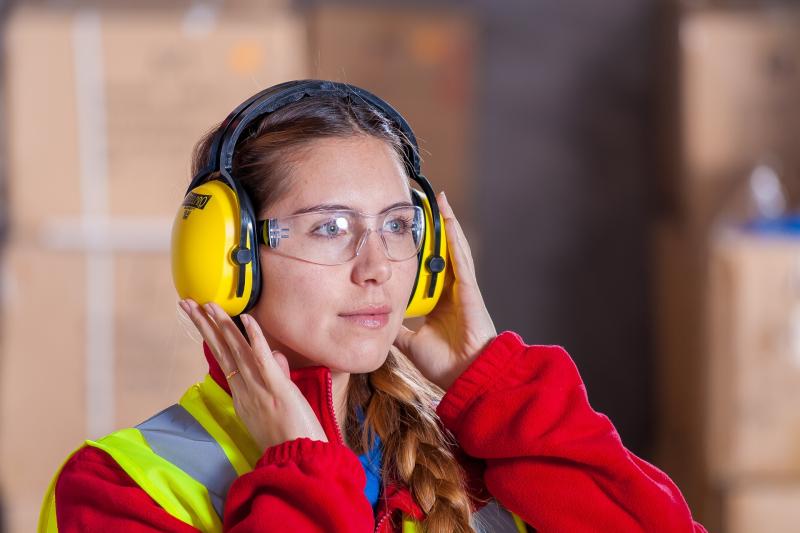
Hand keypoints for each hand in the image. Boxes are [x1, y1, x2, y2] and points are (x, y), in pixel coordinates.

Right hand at [179, 299, 327, 451]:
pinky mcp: (277, 389)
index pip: (223, 358)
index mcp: (242, 395)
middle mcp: (245, 390)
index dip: (210, 335)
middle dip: (203, 325)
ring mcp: (259, 389)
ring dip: (222, 325)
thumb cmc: (290, 436)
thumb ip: (275, 376)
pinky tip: (246, 319)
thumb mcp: (277, 404)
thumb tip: (276, 356)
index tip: (199, 316)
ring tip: (207, 305)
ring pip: (236, 351)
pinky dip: (255, 338)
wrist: (299, 460)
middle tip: (187, 303)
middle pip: (221, 350)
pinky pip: (263, 359)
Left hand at [393, 191, 496, 390]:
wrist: (466, 377)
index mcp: (439, 302)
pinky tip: (448, 220)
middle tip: (424, 205)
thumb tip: (376, 319)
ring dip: (446, 224)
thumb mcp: (410, 341)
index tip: (409, 231)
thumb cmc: (445, 364)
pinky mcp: (469, 289)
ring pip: (453, 249)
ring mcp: (462, 288)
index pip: (428, 269)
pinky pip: (461, 258)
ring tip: (439, 201)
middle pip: (441, 253)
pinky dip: (454, 239)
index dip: (421, 249)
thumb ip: (397, 328)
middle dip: (434, 229)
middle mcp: (452, 290)